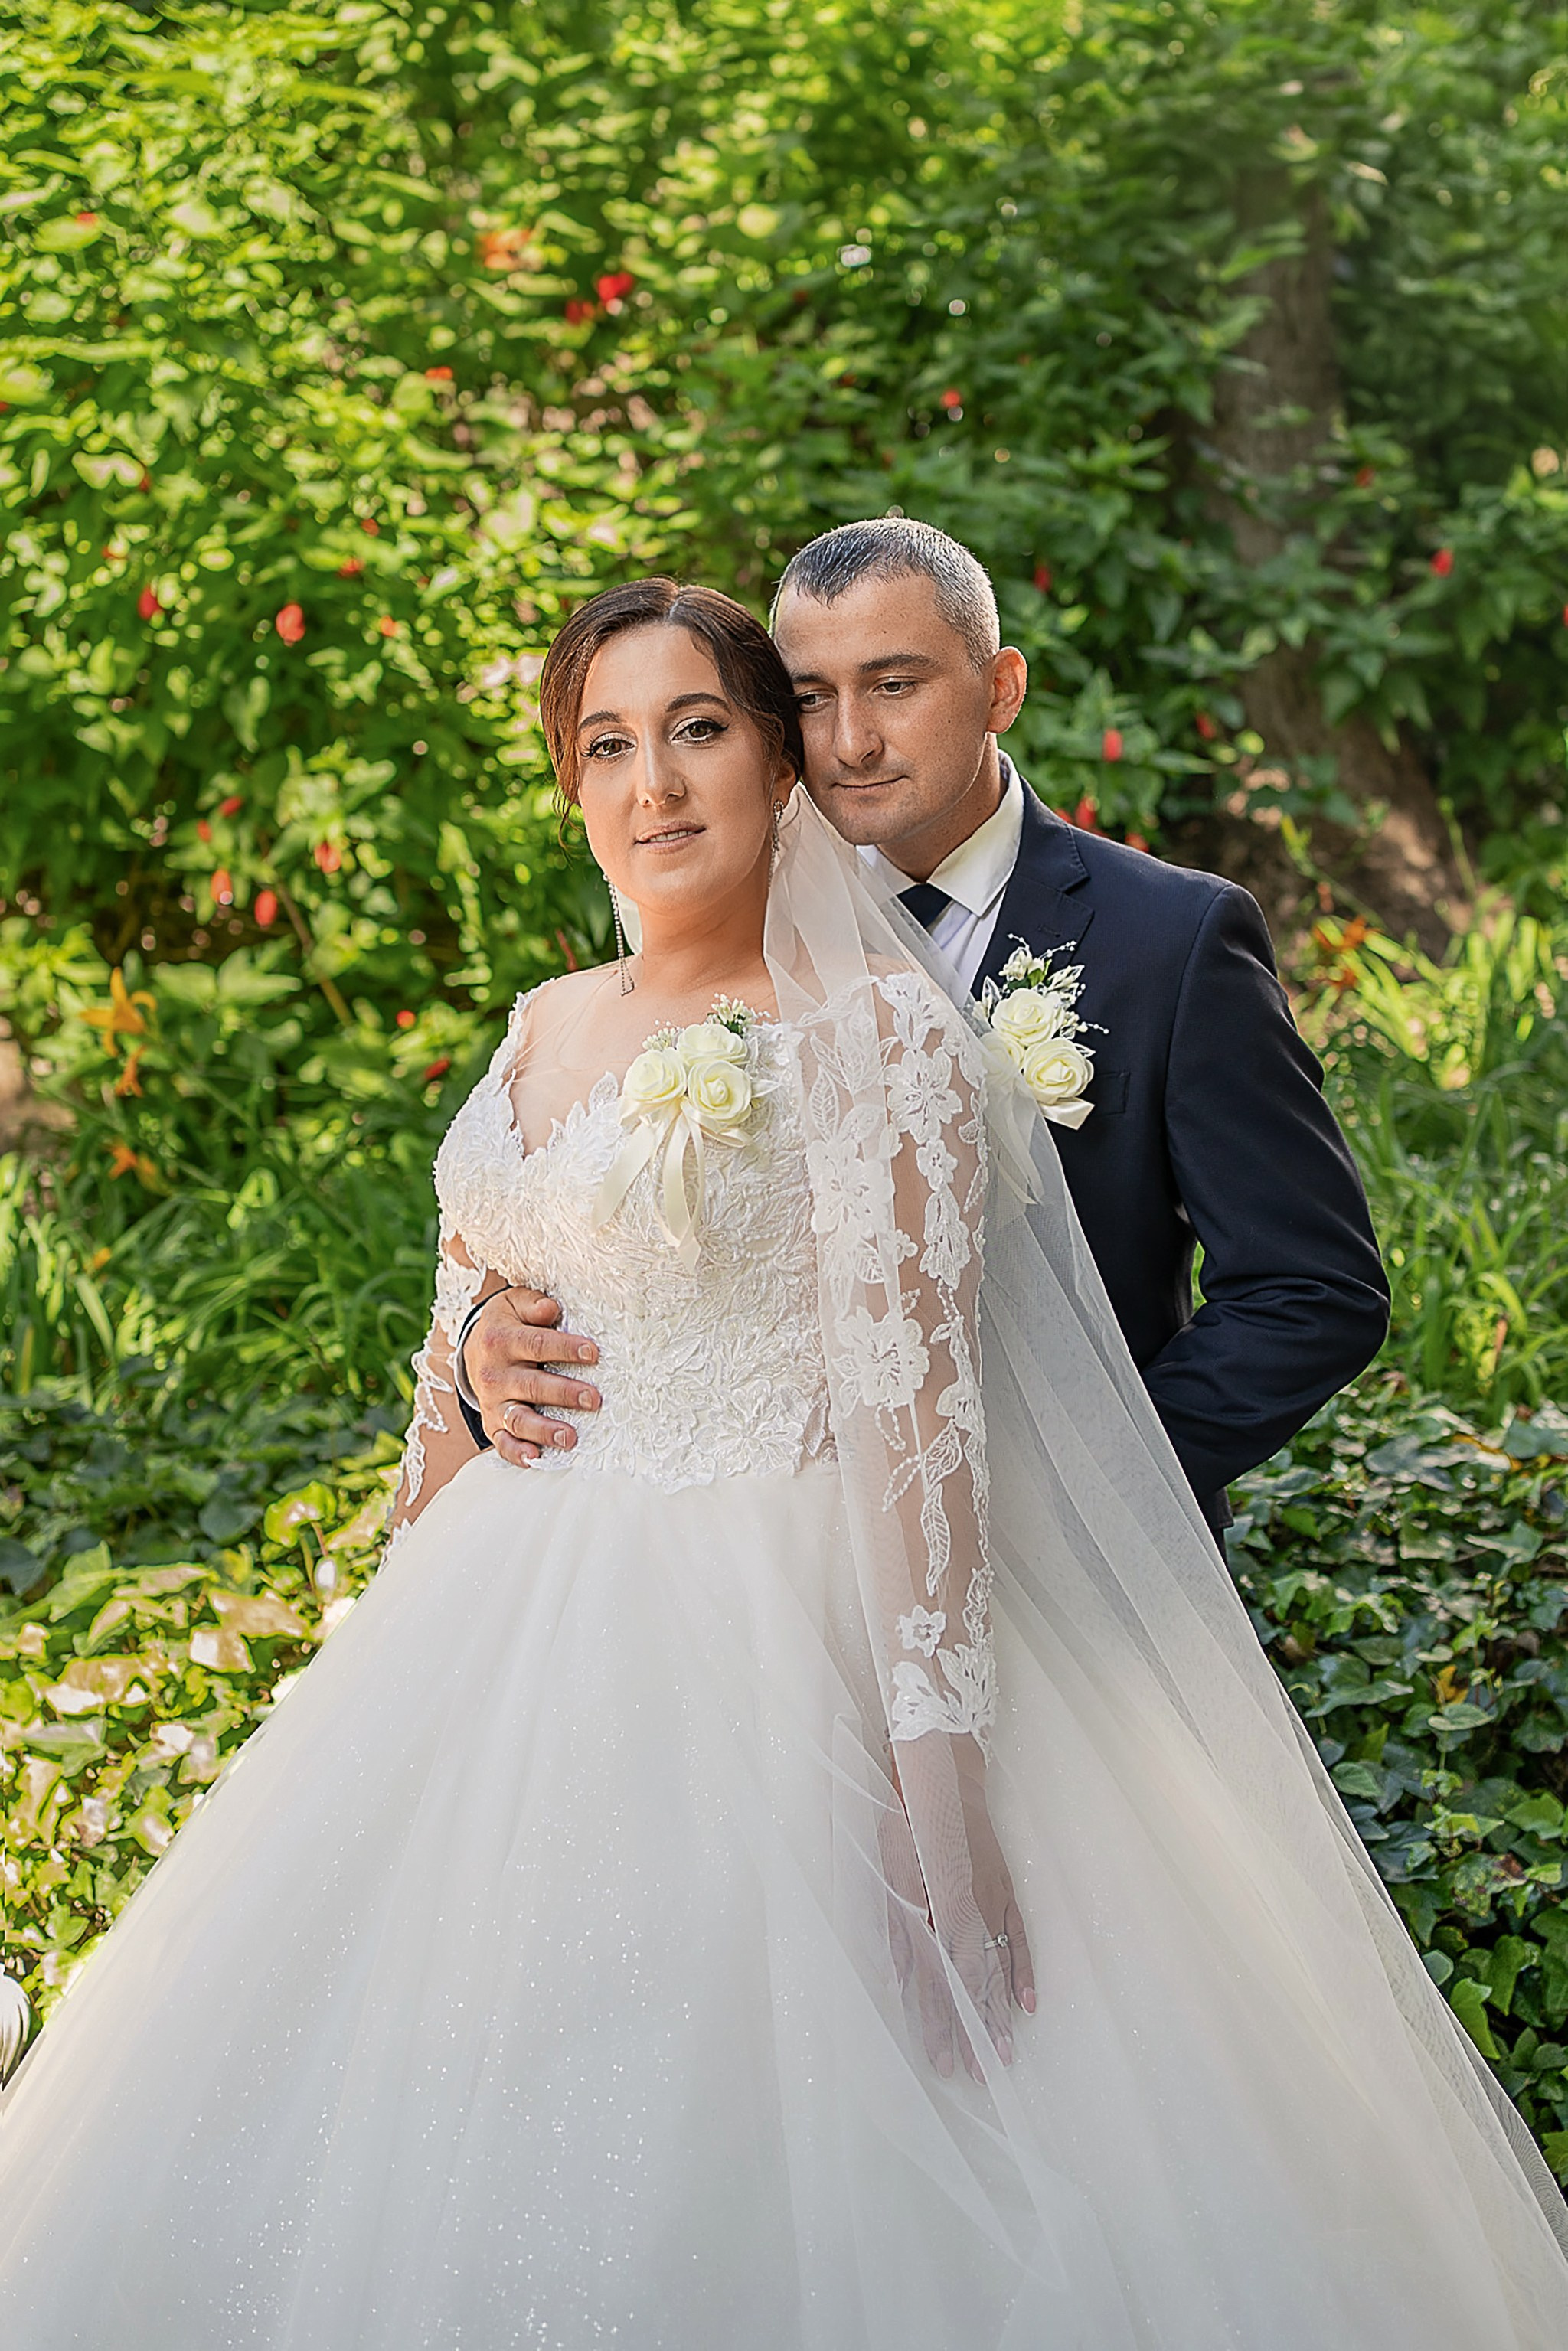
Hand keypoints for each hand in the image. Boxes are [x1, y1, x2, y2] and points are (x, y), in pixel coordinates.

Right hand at [465, 1288, 600, 1465]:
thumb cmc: (506, 1324)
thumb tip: (550, 1308)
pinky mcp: (492, 1423)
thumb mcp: (513, 1304)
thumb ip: (532, 1304)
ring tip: (571, 1437)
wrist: (473, 1348)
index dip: (565, 1349)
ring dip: (544, 1430)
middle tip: (593, 1399)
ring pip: (518, 1419)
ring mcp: (493, 1402)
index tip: (592, 1352)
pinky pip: (502, 1442)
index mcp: (501, 1340)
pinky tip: (536, 1458)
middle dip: (563, 1393)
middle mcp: (495, 1374)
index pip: (536, 1344)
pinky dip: (516, 1453)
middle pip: (531, 1385)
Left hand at [880, 1743, 1034, 2080]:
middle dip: (970, 2029)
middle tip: (976, 2075)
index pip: (935, 1976)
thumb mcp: (886, 1865)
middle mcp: (963, 1907)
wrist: (945, 1774)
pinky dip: (1024, 1969)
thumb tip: (894, 1974)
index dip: (940, 2021)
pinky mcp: (1005, 1888)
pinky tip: (1027, 2003)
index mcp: (929, 1904)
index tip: (942, 2059)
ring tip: (1003, 2054)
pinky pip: (1019, 1935)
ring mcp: (990, 1897)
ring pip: (996, 1964)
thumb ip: (892, 1922)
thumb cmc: (905, 1818)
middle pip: (969, 1979)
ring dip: (998, 2010)